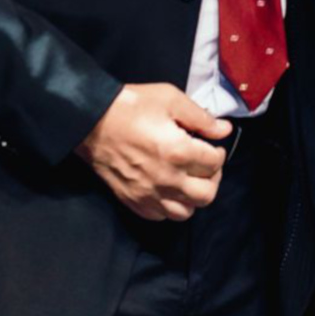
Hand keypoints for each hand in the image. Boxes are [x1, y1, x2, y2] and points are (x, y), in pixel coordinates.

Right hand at [75, 83, 231, 221]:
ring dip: (193, 196)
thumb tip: (224, 130)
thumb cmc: (131, 106)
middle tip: (206, 164)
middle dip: (213, 178)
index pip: (215, 164)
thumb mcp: (170, 99)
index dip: (219, 153)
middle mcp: (166, 179)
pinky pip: (161, 216)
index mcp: (178, 152)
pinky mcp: (133, 201)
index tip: (212, 145)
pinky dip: (170, 206)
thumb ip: (201, 118)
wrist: (90, 121)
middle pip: (206, 194)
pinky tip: (169, 188)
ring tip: (189, 178)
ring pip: (186, 212)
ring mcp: (148, 194)